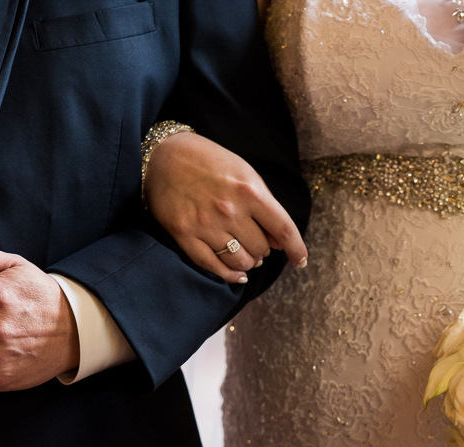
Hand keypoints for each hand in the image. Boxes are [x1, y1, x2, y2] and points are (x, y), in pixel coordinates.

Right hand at [144, 131, 306, 283]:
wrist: (163, 154)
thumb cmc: (209, 162)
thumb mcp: (244, 173)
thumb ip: (265, 205)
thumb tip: (280, 242)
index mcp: (249, 191)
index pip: (283, 229)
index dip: (296, 249)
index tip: (300, 260)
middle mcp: (229, 210)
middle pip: (261, 249)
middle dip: (263, 250)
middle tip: (256, 243)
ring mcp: (205, 224)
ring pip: (240, 262)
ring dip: (248, 262)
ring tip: (246, 255)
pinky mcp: (184, 235)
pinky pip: (213, 266)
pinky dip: (229, 275)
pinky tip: (237, 275)